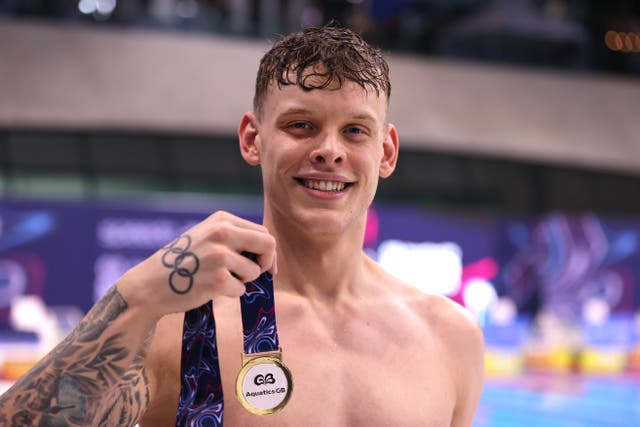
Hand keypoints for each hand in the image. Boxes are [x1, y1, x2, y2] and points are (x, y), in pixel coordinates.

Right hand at [117, 211, 276, 317]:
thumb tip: (269, 251)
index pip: (262, 232)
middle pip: (268, 245)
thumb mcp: (206, 236)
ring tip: (218, 279)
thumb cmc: (182, 263)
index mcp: (221, 220)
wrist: (151, 284)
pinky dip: (230, 293)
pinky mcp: (219, 279)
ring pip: (254, 272)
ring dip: (242, 281)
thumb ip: (234, 238)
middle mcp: (223, 233)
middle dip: (266, 262)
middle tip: (254, 274)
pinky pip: (241, 289)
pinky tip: (209, 289)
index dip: (267, 251)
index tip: (264, 265)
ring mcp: (221, 256)